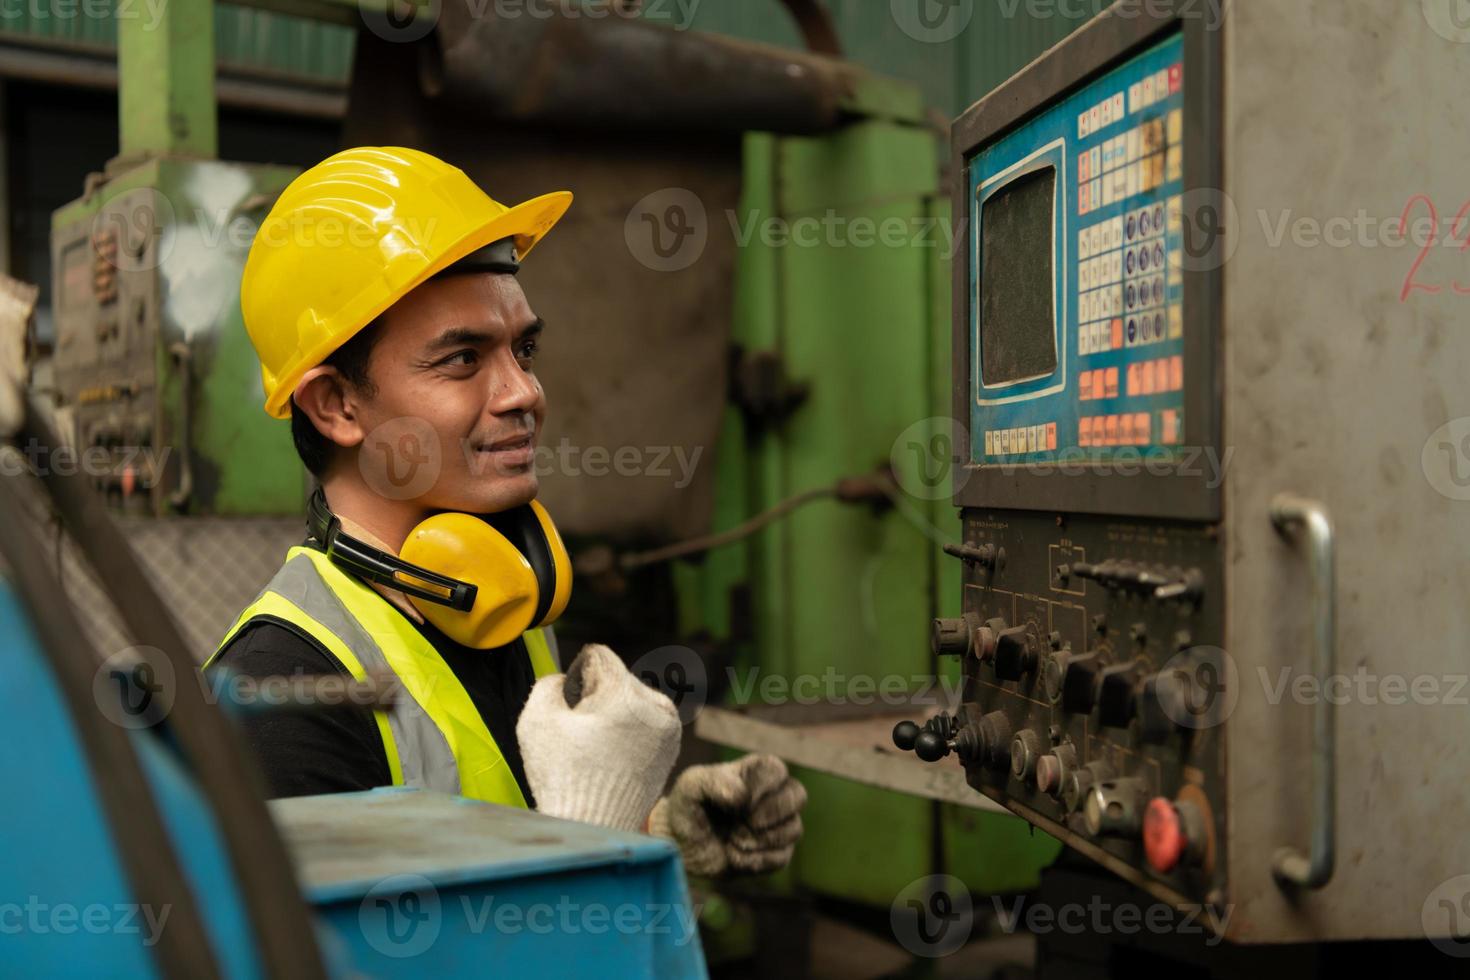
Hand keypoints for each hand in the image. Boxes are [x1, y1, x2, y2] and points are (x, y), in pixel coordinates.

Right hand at [517, 643, 680, 830]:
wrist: (593, 828)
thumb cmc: (564, 777)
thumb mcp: (536, 719)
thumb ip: (549, 681)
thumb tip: (569, 679)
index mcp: (628, 695)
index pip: (597, 657)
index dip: (575, 680)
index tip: (572, 711)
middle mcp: (657, 705)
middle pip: (616, 678)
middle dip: (596, 698)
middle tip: (583, 738)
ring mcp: (670, 728)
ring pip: (631, 698)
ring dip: (613, 714)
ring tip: (598, 751)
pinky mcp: (672, 747)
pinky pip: (643, 720)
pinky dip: (627, 731)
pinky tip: (612, 758)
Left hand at [648, 754, 806, 876]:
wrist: (681, 846)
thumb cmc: (687, 808)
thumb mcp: (691, 786)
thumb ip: (714, 781)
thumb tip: (741, 797)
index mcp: (753, 772)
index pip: (777, 769)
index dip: (761, 787)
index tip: (737, 802)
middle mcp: (771, 796)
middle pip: (798, 796)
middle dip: (771, 813)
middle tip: (742, 823)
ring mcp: (776, 826)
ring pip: (794, 829)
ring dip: (760, 839)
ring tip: (732, 840)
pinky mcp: (774, 854)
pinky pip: (782, 857)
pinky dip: (756, 860)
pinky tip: (733, 856)